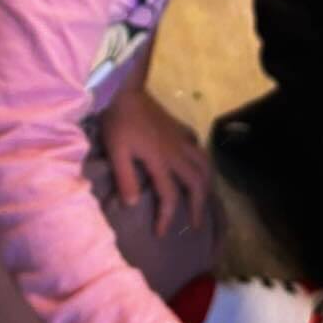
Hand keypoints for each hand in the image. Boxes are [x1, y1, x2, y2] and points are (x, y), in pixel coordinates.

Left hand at [101, 87, 212, 235]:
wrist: (125, 89)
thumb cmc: (117, 120)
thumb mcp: (116, 150)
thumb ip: (125, 177)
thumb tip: (132, 205)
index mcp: (160, 160)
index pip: (169, 197)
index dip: (166, 218)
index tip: (161, 233)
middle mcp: (176, 152)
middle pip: (196, 183)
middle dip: (198, 206)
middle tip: (195, 225)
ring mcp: (180, 138)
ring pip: (204, 164)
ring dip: (206, 185)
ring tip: (203, 199)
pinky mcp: (179, 127)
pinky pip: (197, 145)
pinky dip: (201, 159)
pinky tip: (196, 164)